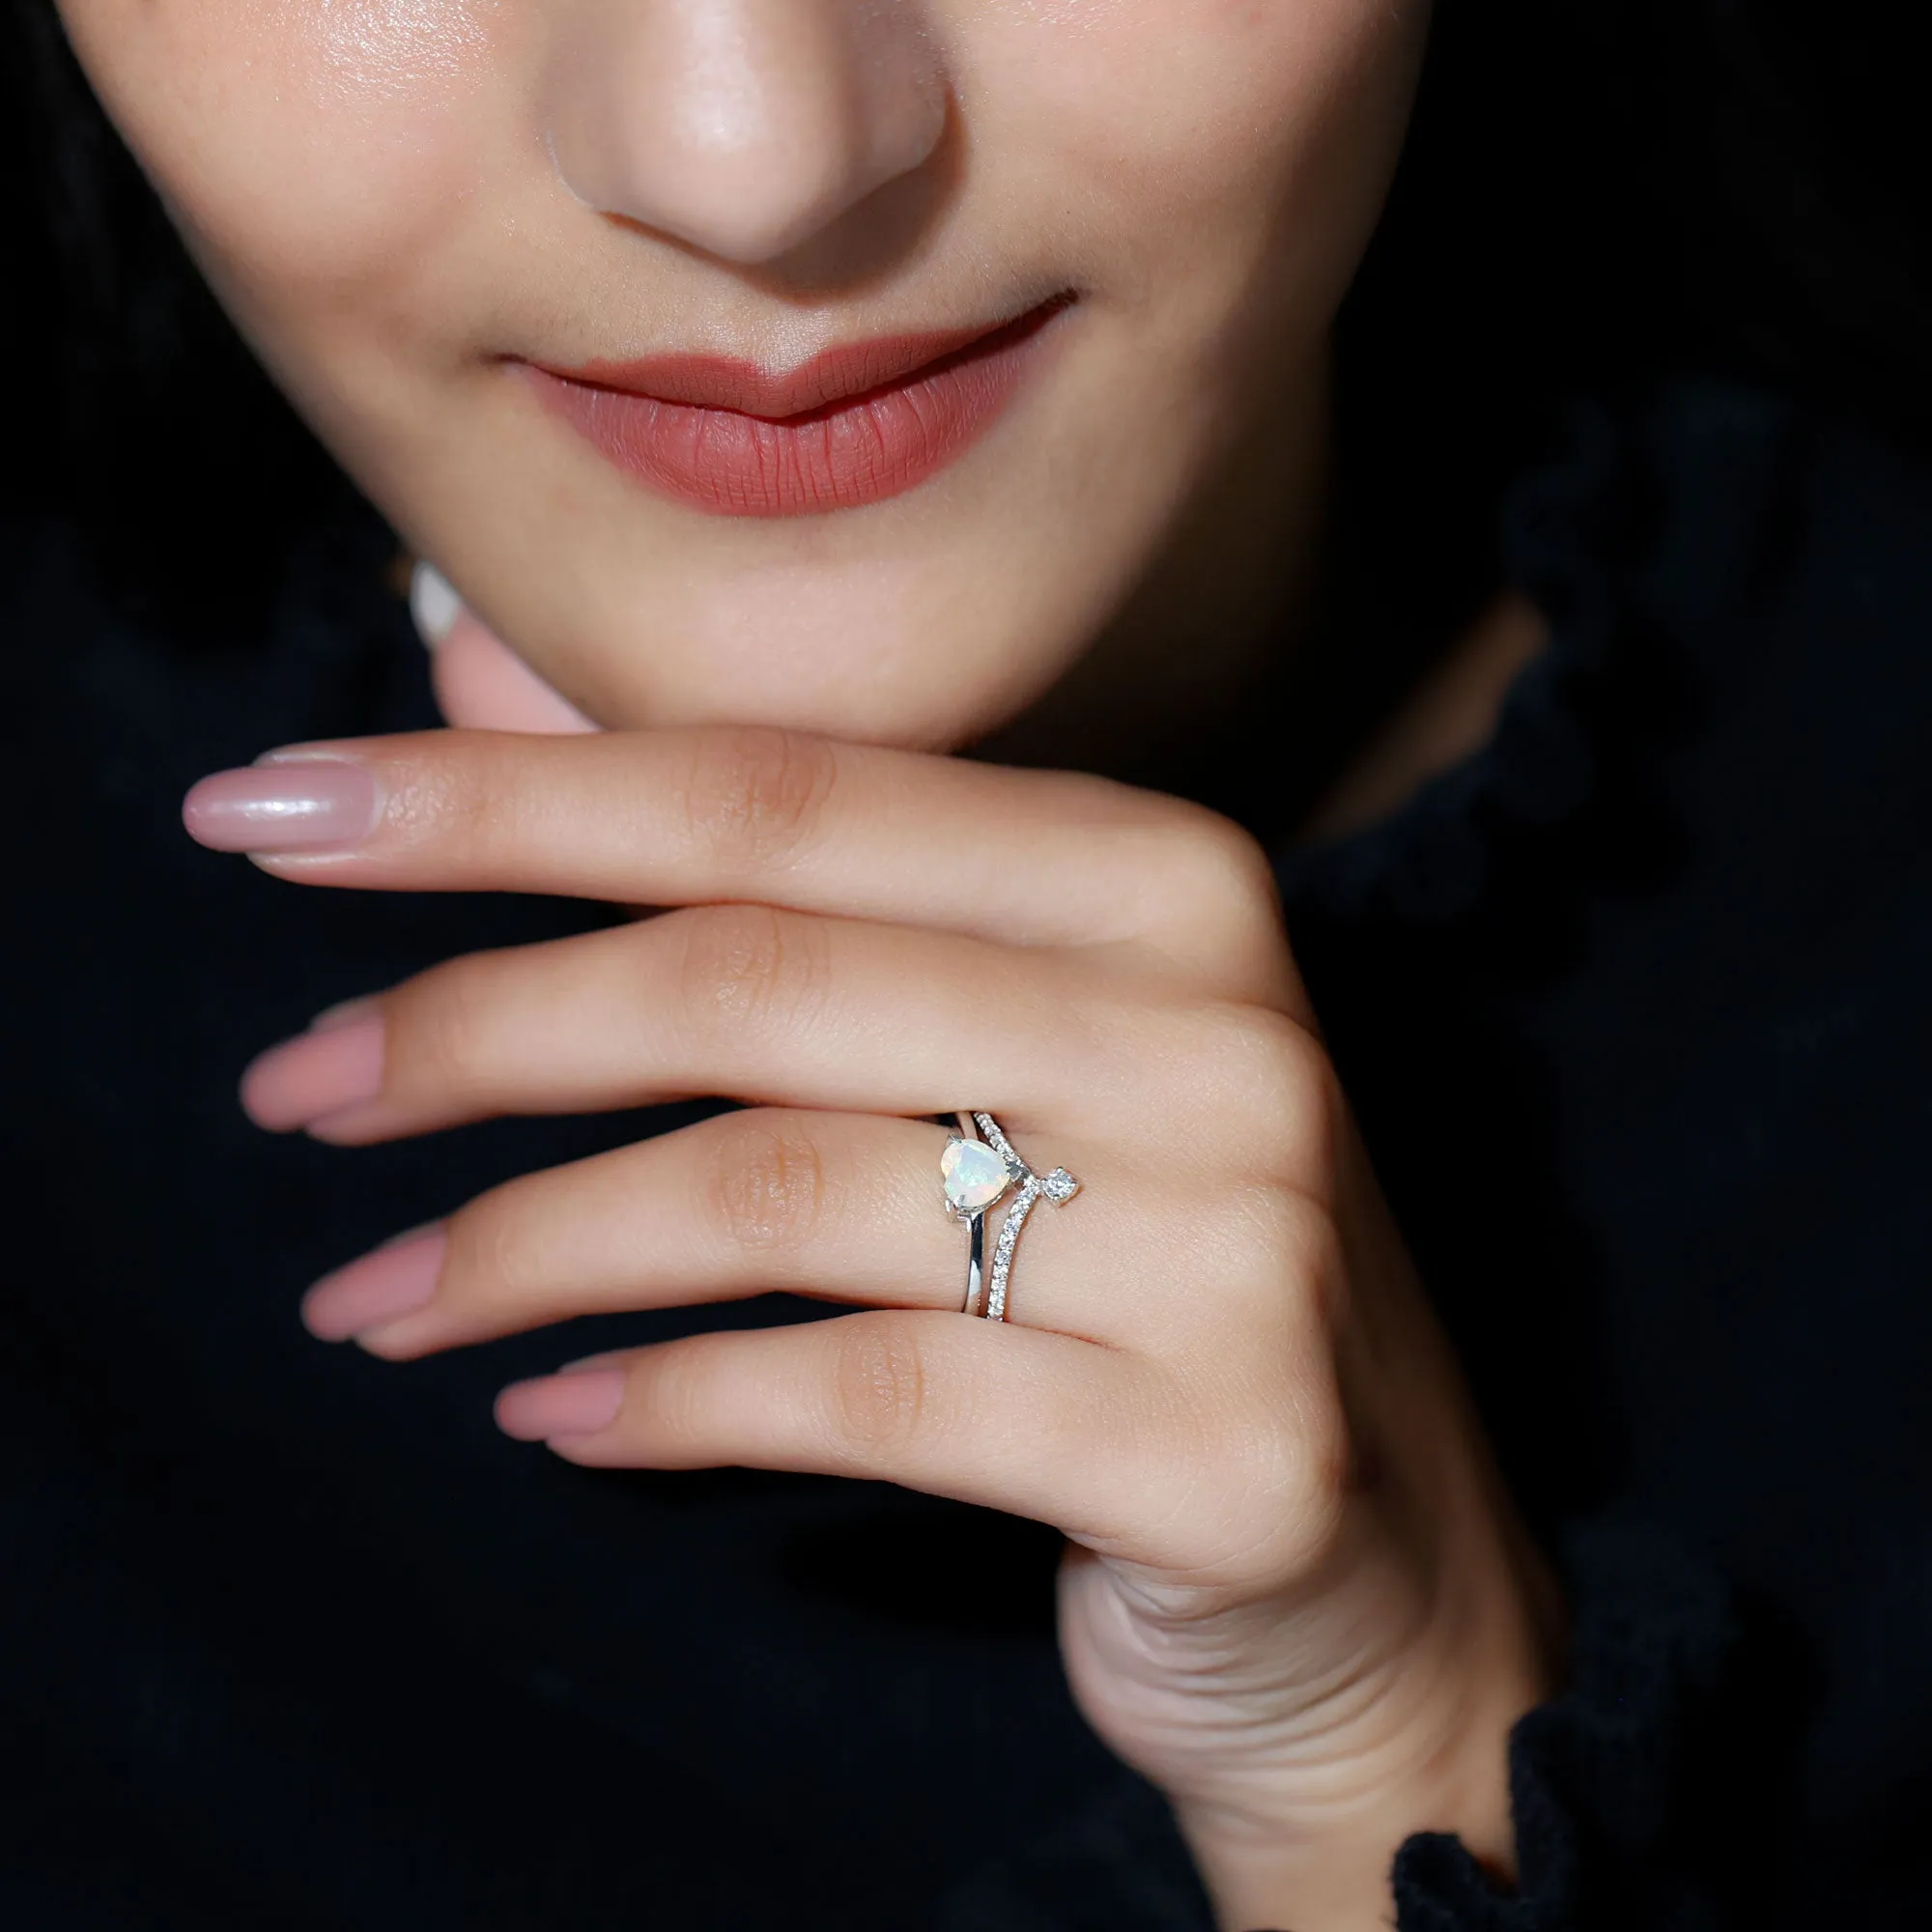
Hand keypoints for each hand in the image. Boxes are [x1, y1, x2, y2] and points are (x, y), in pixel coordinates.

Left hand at [187, 724, 1551, 1930]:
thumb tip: (479, 696)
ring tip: (371, 1297)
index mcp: (1161, 874)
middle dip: (478, 1028)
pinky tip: (552, 1415)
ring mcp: (1244, 1238)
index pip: (776, 791)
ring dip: (523, 1248)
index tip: (267, 812)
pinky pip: (864, 1401)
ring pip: (778, 1196)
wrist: (1370, 1555)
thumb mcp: (999, 1034)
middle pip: (755, 981)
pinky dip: (668, 1403)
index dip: (502, 799)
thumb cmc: (1136, 1258)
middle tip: (294, 1089)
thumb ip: (773, 878)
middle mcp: (1220, 1025)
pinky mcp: (1225, 1447)